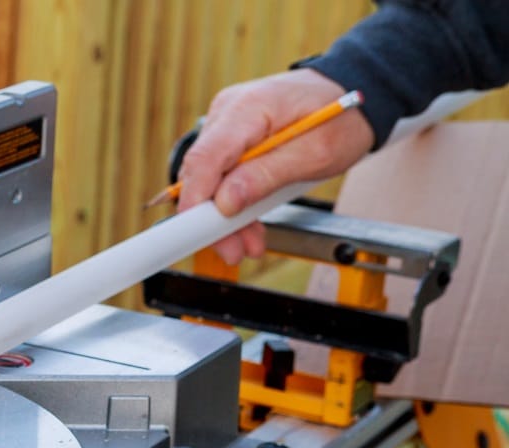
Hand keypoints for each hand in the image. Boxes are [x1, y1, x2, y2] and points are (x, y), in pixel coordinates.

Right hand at [178, 69, 374, 263]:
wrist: (356, 93)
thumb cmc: (342, 117)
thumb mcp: (315, 153)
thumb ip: (266, 176)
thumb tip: (225, 203)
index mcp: (247, 108)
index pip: (204, 159)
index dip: (195, 200)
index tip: (199, 234)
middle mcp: (228, 112)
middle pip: (202, 174)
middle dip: (214, 218)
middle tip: (234, 250)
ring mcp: (227, 124)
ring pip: (210, 180)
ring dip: (227, 217)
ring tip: (249, 243)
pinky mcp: (232, 138)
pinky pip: (223, 175)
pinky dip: (235, 202)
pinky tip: (250, 224)